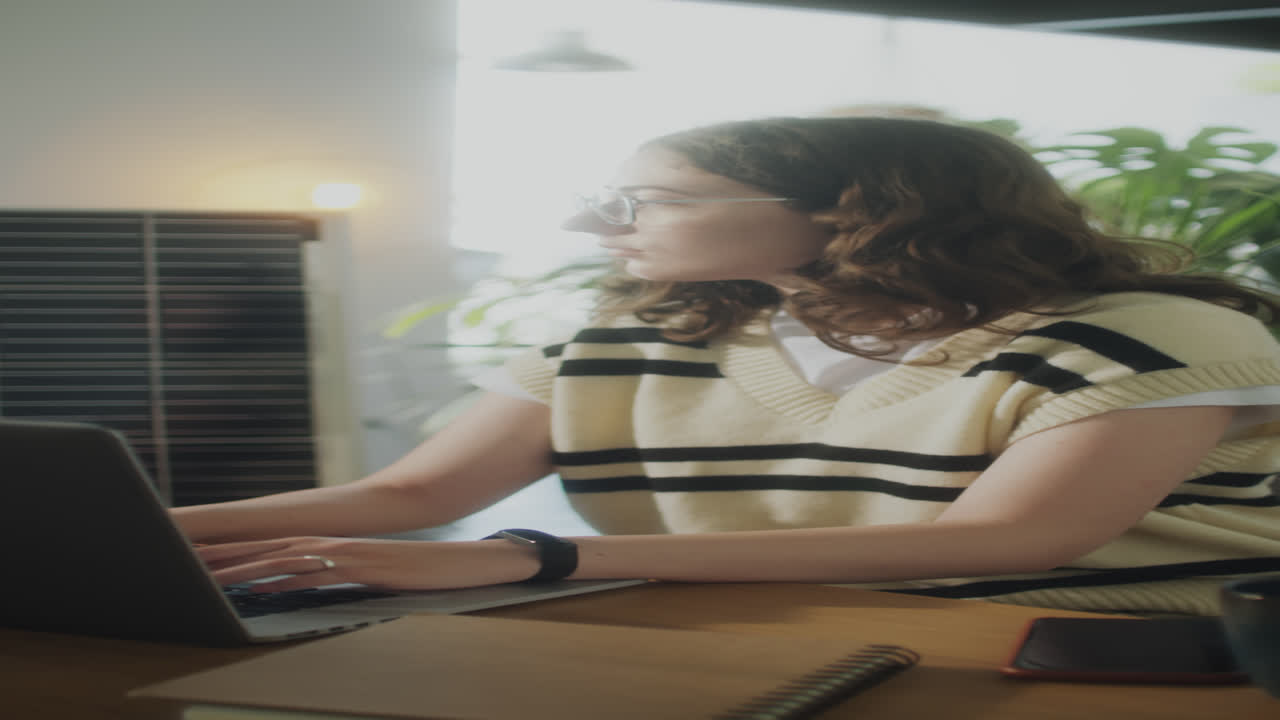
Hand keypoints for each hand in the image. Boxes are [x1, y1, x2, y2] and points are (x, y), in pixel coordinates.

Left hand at [195, 537, 538, 591]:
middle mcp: (325, 542)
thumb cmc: (409, 572)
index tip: (191, 556)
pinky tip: (253, 586)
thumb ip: (324, 578)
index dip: (227, 551)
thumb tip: (288, 588)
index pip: (265, 546)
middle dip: (218, 553)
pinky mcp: (353, 566)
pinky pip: (309, 573)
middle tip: (178, 555)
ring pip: (277, 557)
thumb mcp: (357, 576)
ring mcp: (338, 552)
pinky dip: (277, 578)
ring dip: (238, 565)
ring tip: (201, 572)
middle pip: (261, 547)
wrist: (452, 563)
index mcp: (322, 544)